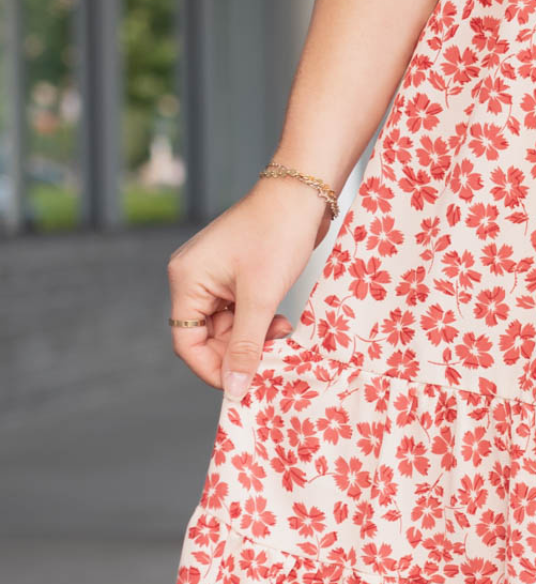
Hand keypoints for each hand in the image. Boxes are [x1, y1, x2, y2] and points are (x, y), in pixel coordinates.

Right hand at [168, 176, 332, 398]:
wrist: (302, 195)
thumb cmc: (278, 234)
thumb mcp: (262, 298)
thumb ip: (247, 346)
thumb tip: (235, 388)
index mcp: (187, 280)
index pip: (186, 342)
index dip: (213, 368)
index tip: (243, 386)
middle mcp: (194, 278)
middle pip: (207, 338)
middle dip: (240, 351)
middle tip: (272, 357)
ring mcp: (215, 277)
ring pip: (228, 328)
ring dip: (255, 337)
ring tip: (282, 332)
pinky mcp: (236, 275)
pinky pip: (241, 312)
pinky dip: (260, 323)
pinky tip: (281, 321)